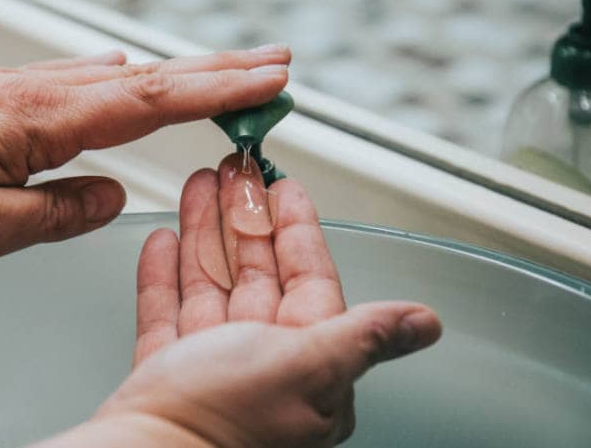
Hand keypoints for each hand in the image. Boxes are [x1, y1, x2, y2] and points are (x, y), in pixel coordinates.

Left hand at [0, 46, 289, 278]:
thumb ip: (52, 214)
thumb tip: (110, 196)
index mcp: (34, 122)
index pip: (148, 103)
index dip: (216, 93)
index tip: (269, 84)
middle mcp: (28, 95)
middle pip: (144, 77)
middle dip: (216, 71)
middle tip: (273, 65)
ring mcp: (10, 92)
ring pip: (113, 77)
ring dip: (174, 75)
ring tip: (219, 76)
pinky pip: (73, 84)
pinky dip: (119, 82)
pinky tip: (125, 79)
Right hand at [95, 155, 441, 446]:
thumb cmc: (227, 419)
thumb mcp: (308, 363)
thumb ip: (365, 335)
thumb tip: (427, 323)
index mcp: (306, 362)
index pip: (309, 279)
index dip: (296, 229)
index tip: (284, 187)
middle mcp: (262, 364)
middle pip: (256, 273)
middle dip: (244, 218)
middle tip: (235, 173)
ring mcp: (210, 365)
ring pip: (211, 284)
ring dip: (204, 232)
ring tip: (198, 188)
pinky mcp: (168, 370)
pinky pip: (167, 312)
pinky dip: (164, 276)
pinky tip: (163, 243)